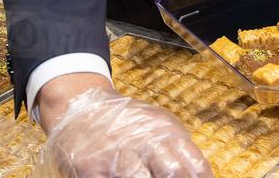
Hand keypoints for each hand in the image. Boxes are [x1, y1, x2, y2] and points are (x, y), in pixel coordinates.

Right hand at [36, 76, 211, 177]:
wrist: (79, 107)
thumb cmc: (124, 122)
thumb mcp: (158, 126)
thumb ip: (177, 151)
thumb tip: (199, 176)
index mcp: (166, 132)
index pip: (195, 167)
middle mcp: (143, 141)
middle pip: (172, 174)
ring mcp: (115, 156)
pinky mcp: (89, 169)